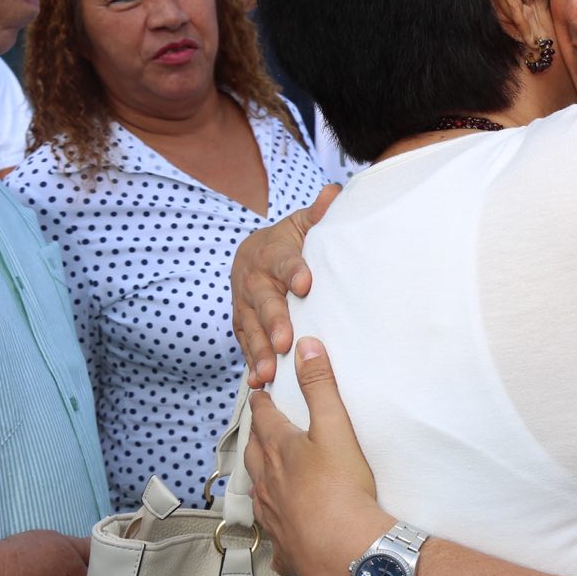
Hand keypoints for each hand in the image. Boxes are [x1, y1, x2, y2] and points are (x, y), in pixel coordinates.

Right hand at [232, 184, 339, 385]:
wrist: (256, 252)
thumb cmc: (292, 240)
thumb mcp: (304, 224)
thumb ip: (319, 214)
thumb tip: (334, 192)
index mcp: (271, 251)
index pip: (283, 260)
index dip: (293, 270)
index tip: (305, 283)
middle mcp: (252, 278)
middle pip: (262, 301)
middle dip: (273, 321)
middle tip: (284, 341)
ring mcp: (244, 303)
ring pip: (249, 327)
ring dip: (258, 350)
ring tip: (267, 373)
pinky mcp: (242, 323)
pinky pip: (244, 344)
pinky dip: (250, 362)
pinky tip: (257, 382)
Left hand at [245, 336, 388, 575]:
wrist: (346, 550)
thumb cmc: (342, 486)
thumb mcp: (335, 427)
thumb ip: (320, 385)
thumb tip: (306, 346)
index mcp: (279, 451)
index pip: (264, 418)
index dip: (262, 403)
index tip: (258, 393)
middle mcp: (268, 483)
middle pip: (255, 455)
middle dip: (256, 437)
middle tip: (259, 428)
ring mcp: (273, 517)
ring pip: (258, 493)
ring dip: (259, 479)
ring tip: (263, 474)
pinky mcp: (285, 548)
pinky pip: (275, 537)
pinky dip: (276, 528)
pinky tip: (281, 534)